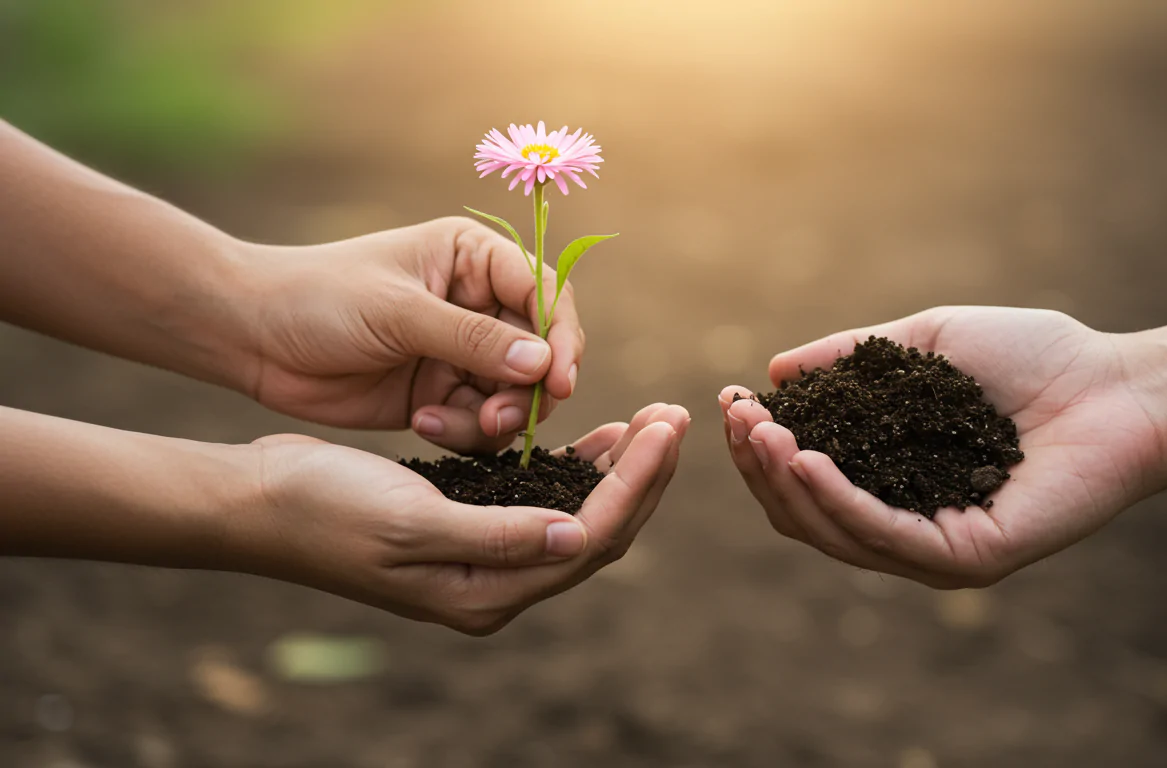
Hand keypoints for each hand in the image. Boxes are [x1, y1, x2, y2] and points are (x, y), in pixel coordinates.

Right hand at [235, 403, 688, 634]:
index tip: (663, 425)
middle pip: (598, 533)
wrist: (258, 500)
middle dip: (644, 475)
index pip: (591, 539)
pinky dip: (576, 471)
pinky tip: (596, 439)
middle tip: (675, 414)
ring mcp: (483, 561)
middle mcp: (493, 587)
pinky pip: (544, 504)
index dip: (636, 483)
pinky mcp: (470, 529)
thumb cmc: (325, 507)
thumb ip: (498, 536)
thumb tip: (578, 535)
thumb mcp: (412, 520)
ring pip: (578, 518)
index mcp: (485, 594)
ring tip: (651, 421)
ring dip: (619, 472)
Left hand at [240, 217, 583, 453]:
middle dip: (526, 390)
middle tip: (497, 419)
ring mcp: (462, 352)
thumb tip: (542, 365)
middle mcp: (478, 303)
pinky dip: (462, 431)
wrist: (252, 338)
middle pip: (540, 352)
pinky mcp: (442, 393)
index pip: (545, 294)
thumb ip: (472, 339)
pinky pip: (480, 422)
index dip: (561, 337)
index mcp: (474, 259)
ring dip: (493, 417)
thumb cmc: (319, 298)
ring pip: (515, 394)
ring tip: (445, 423)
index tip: (557, 381)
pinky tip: (421, 424)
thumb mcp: (397, 312)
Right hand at [720, 307, 1166, 587]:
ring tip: (760, 435)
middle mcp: (910, 524)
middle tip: (736, 421)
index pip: (808, 478)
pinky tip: (807, 460)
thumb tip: (774, 370)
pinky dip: (837, 500)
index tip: (730, 401)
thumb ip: (852, 357)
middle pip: (807, 515)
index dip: (762, 445)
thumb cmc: (1035, 357)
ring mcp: (938, 549)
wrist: (1122, 383)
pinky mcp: (969, 558)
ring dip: (786, 484)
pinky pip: (885, 537)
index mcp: (895, 480)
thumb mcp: (923, 344)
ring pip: (834, 533)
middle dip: (760, 468)